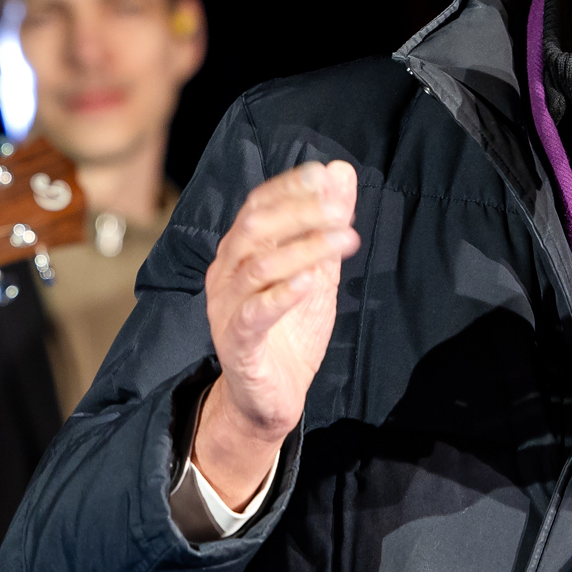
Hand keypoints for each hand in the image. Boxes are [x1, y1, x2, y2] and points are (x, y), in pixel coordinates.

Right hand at [193, 160, 360, 509]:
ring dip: (305, 248)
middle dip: (300, 212)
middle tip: (341, 210)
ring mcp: (228, 308)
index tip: (325, 176)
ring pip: (258, 266)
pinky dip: (281, 294)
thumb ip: (326, 226)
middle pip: (255, 228)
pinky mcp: (237, 342)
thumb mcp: (317, 273)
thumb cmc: (289, 332)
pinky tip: (309, 282)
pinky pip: (254, 313)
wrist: (270, 398)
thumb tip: (342, 172)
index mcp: (240, 253)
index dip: (289, 187)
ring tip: (345, 239)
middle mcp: (226, 274)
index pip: (257, 205)